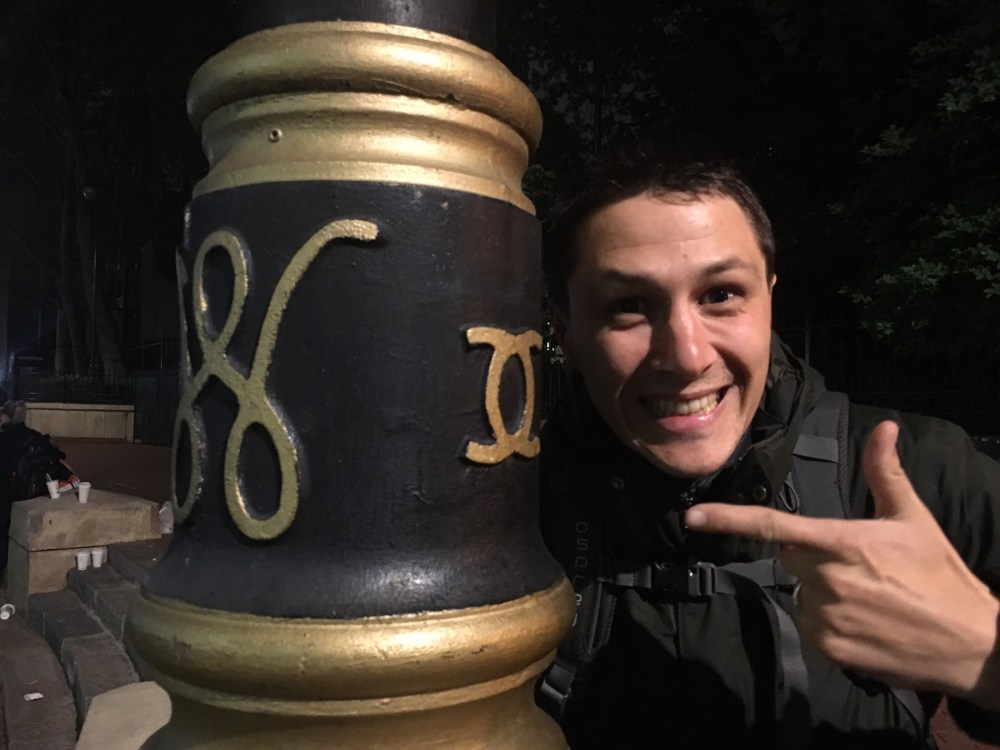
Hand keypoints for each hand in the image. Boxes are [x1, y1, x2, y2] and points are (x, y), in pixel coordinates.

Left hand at [685, 420, 999, 708]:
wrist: (971, 644)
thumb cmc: (940, 575)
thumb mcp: (913, 519)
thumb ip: (885, 472)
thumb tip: (883, 426)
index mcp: (841, 542)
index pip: (773, 527)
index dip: (728, 520)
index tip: (693, 517)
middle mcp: (826, 579)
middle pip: (790, 558)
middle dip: (811, 556)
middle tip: (857, 563)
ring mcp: (825, 617)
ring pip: (799, 593)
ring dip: (820, 591)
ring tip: (867, 596)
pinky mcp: (829, 648)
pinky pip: (810, 625)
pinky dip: (827, 622)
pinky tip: (865, 622)